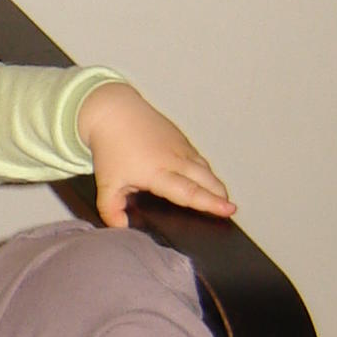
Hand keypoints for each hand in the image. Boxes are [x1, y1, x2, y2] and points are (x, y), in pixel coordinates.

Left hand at [77, 81, 235, 228]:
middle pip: (206, 180)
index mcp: (158, 172)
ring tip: (221, 199)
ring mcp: (181, 147)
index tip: (228, 210)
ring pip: (205, 168)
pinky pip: (199, 158)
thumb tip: (121, 226)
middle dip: (220, 196)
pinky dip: (206, 171)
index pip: (189, 191)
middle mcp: (175, 159)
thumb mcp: (106, 182)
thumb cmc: (111, 146)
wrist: (113, 111)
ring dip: (215, 184)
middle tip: (230, 210)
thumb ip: (111, 209)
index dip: (210, 203)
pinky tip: (206, 181)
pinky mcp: (181, 138)